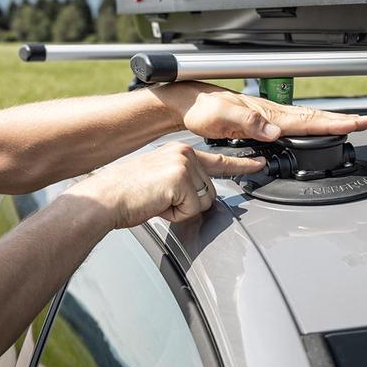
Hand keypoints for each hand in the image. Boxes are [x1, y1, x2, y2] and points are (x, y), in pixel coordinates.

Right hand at [68, 142, 263, 226]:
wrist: (105, 198)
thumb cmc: (127, 195)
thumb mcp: (161, 182)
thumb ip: (184, 183)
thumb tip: (200, 197)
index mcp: (180, 152)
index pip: (218, 160)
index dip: (242, 164)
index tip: (260, 163)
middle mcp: (185, 152)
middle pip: (211, 191)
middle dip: (188, 205)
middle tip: (160, 200)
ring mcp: (184, 163)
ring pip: (204, 201)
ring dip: (181, 210)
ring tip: (157, 201)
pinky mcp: (181, 177)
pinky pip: (192, 209)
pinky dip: (175, 215)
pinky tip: (157, 204)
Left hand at [175, 82, 366, 140]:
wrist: (189, 103)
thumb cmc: (202, 108)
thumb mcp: (221, 116)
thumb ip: (248, 123)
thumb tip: (274, 132)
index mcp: (267, 113)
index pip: (306, 120)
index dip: (332, 123)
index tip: (355, 123)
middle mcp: (271, 114)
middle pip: (313, 117)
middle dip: (341, 120)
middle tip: (365, 122)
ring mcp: (269, 118)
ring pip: (306, 119)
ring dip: (330, 122)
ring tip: (350, 125)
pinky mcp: (263, 122)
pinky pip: (295, 125)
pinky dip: (313, 126)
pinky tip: (317, 130)